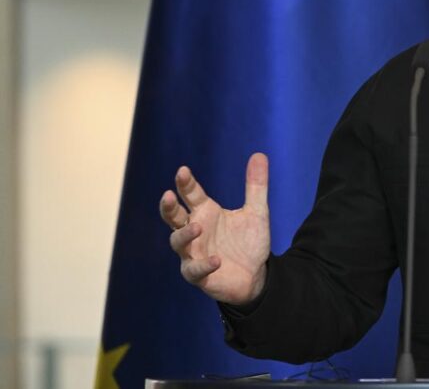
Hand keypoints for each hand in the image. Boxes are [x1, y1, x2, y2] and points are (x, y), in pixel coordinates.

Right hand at [159, 152, 270, 305]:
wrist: (256, 275)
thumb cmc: (249, 242)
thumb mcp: (257, 212)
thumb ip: (256, 186)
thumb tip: (259, 154)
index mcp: (206, 212)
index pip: (191, 194)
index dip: (185, 183)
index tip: (183, 171)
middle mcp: (195, 230)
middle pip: (173, 217)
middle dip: (168, 207)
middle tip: (168, 196)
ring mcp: (193, 253)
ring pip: (178, 242)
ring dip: (185, 234)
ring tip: (197, 226)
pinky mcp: (199, 275)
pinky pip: (194, 270)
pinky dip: (203, 265)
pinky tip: (216, 260)